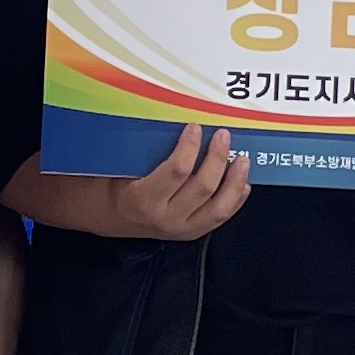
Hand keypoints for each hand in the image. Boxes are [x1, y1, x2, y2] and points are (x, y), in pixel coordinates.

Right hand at [118, 121, 252, 240]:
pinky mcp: (192, 233)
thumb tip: (175, 121)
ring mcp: (181, 229)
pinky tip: (243, 183)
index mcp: (143, 199)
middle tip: (223, 136)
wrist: (111, 216)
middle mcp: (165, 218)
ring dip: (234, 181)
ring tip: (242, 159)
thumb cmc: (115, 186)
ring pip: (218, 207)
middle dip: (217, 158)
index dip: (190, 147)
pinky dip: (236, 199)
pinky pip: (220, 217)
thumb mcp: (122, 167)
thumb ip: (146, 150)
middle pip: (203, 187)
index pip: (176, 171)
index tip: (195, 127)